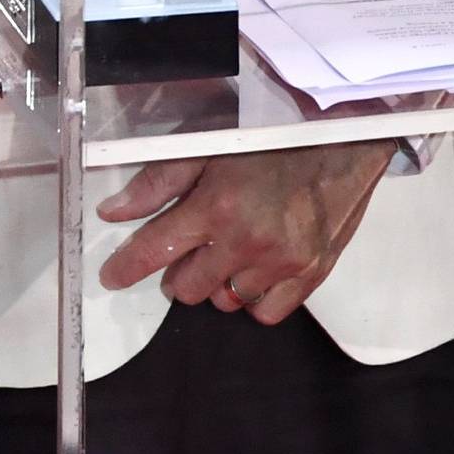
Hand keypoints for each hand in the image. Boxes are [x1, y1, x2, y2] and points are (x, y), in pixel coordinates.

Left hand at [95, 141, 394, 321]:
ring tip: (232, 248)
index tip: (111, 277)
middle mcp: (246, 241)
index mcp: (217, 205)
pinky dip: (254, 296)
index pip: (157, 250)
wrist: (342, 143)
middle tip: (193, 246)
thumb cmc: (273, 140)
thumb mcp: (211, 147)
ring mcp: (280, 264)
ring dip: (219, 281)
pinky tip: (257, 267)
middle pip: (188, 288)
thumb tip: (113, 212)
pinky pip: (265, 313)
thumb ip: (159, 181)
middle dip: (181, 270)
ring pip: (225, 301)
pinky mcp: (309, 277)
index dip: (127, 267)